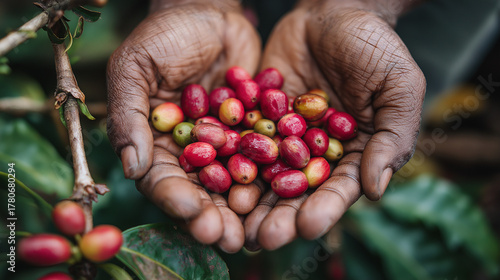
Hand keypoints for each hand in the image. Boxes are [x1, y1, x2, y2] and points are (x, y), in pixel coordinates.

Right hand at [106, 1, 260, 252]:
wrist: (209, 11)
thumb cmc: (164, 35)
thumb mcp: (136, 67)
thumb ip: (129, 115)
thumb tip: (130, 166)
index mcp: (156, 143)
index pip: (161, 179)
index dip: (175, 198)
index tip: (194, 213)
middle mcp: (191, 151)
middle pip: (201, 191)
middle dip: (214, 216)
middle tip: (230, 239)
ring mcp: (225, 143)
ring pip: (236, 182)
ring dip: (247, 208)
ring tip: (261, 231)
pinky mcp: (255, 131)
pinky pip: (266, 155)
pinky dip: (276, 174)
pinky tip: (290, 192)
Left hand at [245, 0, 425, 249]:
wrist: (334, 10)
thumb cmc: (375, 46)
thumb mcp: (399, 86)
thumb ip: (393, 137)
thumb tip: (376, 190)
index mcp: (353, 153)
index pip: (338, 189)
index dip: (324, 209)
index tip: (307, 227)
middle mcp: (315, 151)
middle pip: (297, 191)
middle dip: (280, 215)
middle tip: (262, 238)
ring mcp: (283, 136)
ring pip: (265, 173)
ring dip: (250, 198)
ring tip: (235, 219)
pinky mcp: (257, 116)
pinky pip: (242, 139)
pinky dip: (229, 158)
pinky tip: (214, 177)